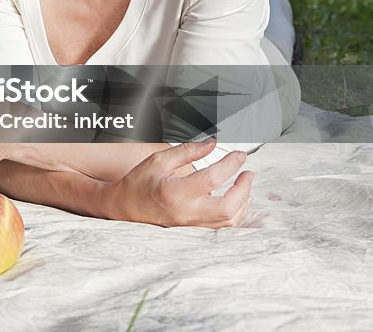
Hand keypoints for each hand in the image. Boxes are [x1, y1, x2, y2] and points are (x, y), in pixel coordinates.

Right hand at [105, 139, 252, 227]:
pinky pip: (222, 225)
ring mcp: (191, 223)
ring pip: (229, 220)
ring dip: (243, 202)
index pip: (212, 179)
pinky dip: (235, 213)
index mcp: (175, 192)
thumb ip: (187, 151)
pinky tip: (237, 201)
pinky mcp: (193, 227)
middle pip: (228, 207)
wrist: (125, 207)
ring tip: (245, 184)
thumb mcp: (158, 160)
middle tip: (248, 172)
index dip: (230, 164)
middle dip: (244, 188)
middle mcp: (186, 211)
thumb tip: (210, 144)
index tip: (239, 155)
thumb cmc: (138, 183)